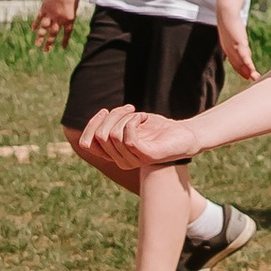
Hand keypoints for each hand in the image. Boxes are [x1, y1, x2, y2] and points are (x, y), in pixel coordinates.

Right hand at [31, 0, 78, 54]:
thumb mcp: (75, 4)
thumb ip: (71, 12)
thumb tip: (67, 17)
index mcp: (69, 19)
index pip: (66, 33)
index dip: (64, 41)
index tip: (62, 48)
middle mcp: (59, 19)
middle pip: (53, 33)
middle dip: (49, 43)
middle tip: (45, 51)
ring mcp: (50, 13)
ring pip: (44, 28)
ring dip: (40, 37)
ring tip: (37, 45)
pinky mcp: (44, 7)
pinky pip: (39, 18)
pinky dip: (36, 24)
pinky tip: (33, 30)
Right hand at [73, 102, 187, 182]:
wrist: (184, 135)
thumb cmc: (157, 129)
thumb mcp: (129, 123)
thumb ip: (113, 124)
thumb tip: (99, 116)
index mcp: (114, 155)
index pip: (86, 144)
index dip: (91, 124)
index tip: (105, 111)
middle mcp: (121, 161)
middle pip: (100, 135)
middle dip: (112, 116)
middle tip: (129, 109)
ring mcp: (134, 160)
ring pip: (113, 135)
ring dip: (125, 117)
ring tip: (139, 114)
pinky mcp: (147, 156)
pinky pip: (129, 139)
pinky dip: (134, 121)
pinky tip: (143, 118)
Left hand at [217, 0, 258, 85]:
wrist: (225, 13)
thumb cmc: (228, 20)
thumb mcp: (234, 33)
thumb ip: (238, 41)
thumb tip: (244, 46)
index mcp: (228, 48)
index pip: (235, 62)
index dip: (241, 70)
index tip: (247, 75)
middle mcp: (230, 50)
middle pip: (238, 64)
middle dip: (246, 72)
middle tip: (254, 79)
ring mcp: (234, 48)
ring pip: (241, 62)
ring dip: (249, 71)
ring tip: (256, 77)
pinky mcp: (238, 44)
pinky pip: (244, 56)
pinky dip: (248, 63)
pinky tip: (252, 69)